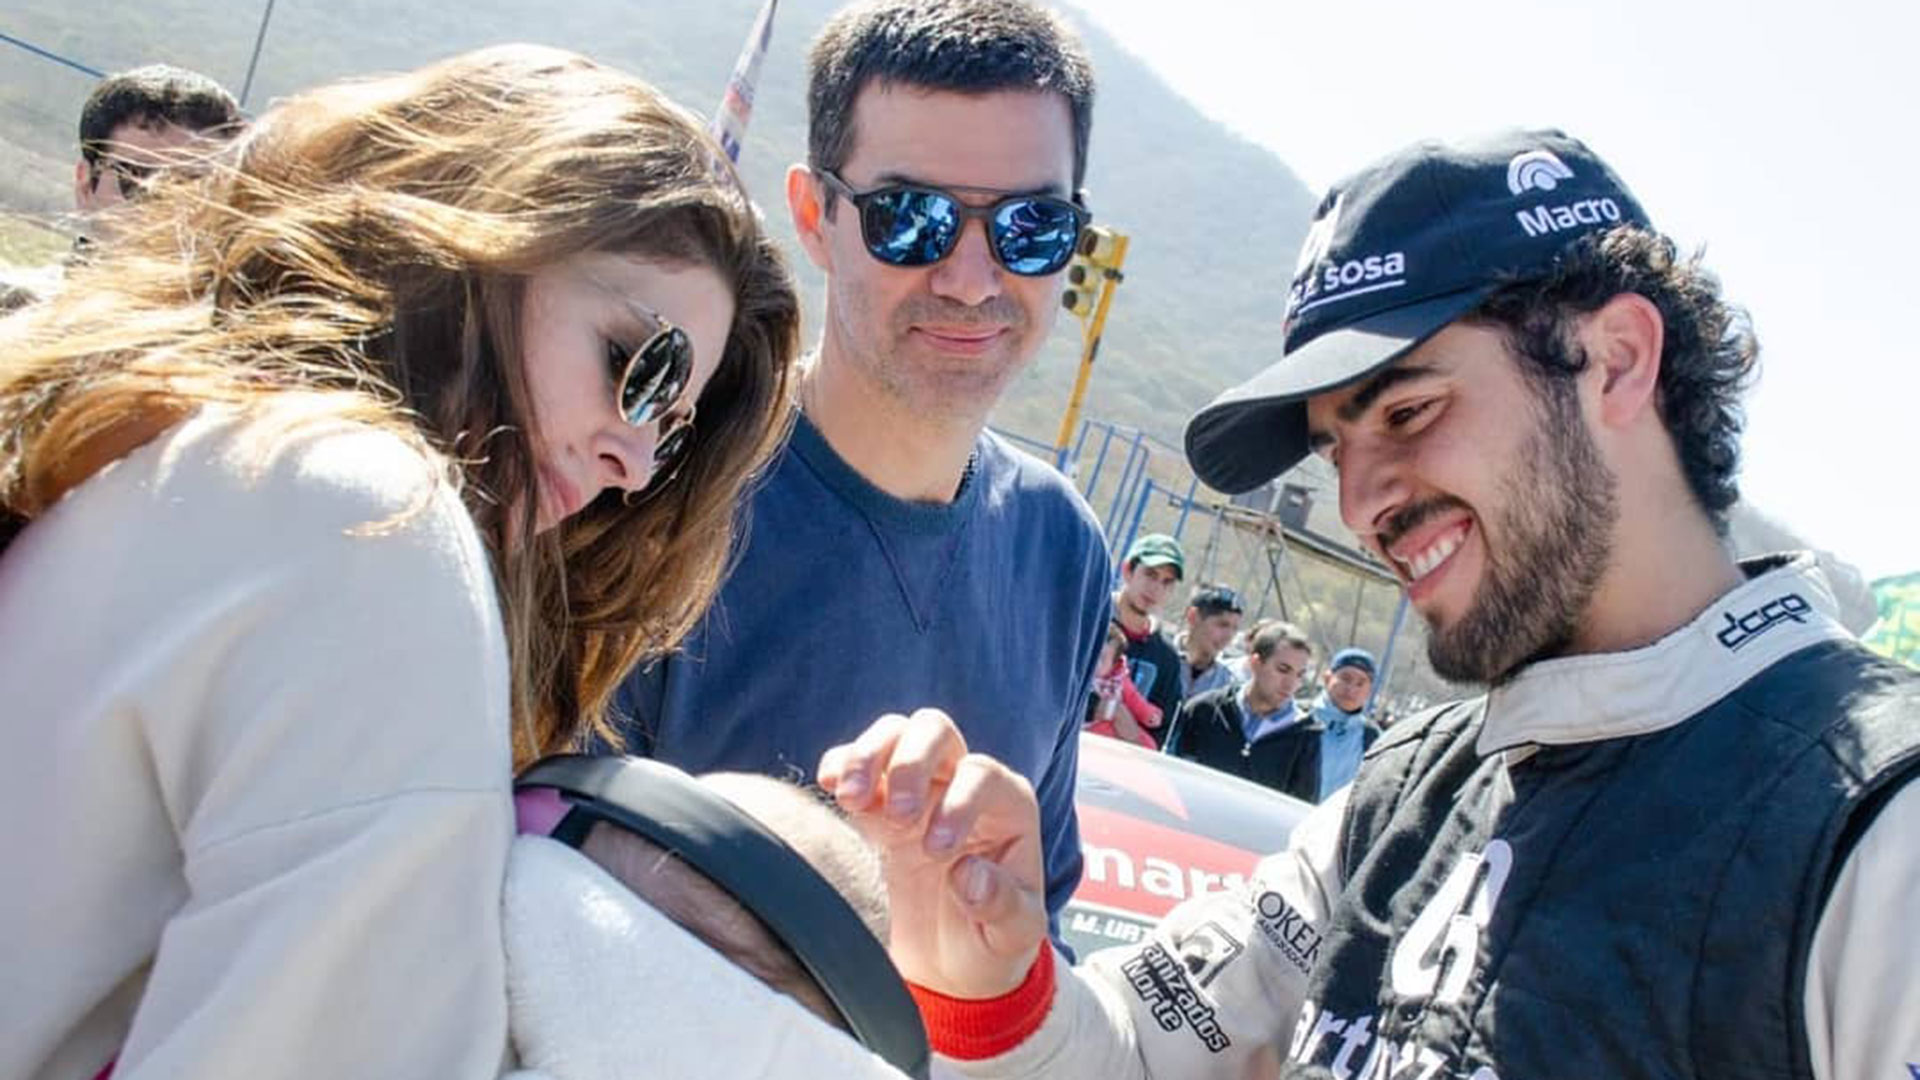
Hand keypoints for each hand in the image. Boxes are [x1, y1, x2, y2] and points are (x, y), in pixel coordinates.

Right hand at [818, 708, 1046, 999]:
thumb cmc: (992, 940)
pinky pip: (855, 762)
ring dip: (869, 755)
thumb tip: (970, 875)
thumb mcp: (1014, 936)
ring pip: (895, 733)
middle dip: (912, 763)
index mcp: (1007, 807)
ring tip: (851, 798)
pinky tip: (830, 787)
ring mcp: (917, 791)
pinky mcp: (877, 807)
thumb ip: (1004, 907)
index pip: (982, 774)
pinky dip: (840, 763)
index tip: (936, 852)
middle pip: (935, 731)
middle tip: (899, 818)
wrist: (952, 965)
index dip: (958, 803)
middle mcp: (961, 785)